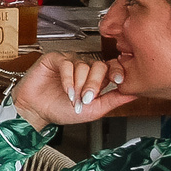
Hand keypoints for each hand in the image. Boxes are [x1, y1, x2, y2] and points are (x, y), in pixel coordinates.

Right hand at [8, 50, 134, 127]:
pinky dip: (68, 79)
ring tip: (72, 98)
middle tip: (87, 98)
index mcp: (95, 79)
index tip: (118, 81)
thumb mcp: (93, 110)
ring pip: (83, 66)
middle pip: (99, 66)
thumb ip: (113, 100)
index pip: (111, 67)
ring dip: (79, 85)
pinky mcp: (54, 59)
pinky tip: (66, 90)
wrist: (37, 112)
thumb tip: (134, 93)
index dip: (117, 72)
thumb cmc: (61, 111)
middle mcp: (83, 69)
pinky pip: (67, 63)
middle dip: (95, 84)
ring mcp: (69, 62)